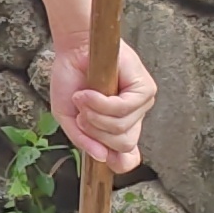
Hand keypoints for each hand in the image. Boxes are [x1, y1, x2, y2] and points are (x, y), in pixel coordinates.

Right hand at [47, 37, 156, 169]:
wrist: (72, 50)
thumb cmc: (70, 81)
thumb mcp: (68, 118)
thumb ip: (82, 140)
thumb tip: (101, 158)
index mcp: (117, 129)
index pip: (129, 158)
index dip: (118, 162)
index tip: (102, 154)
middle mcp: (133, 119)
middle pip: (123, 145)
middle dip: (95, 132)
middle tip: (81, 113)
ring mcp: (141, 105)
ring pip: (121, 129)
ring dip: (93, 115)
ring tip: (83, 97)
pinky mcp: (145, 89)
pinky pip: (122, 110)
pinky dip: (99, 103)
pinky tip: (88, 93)